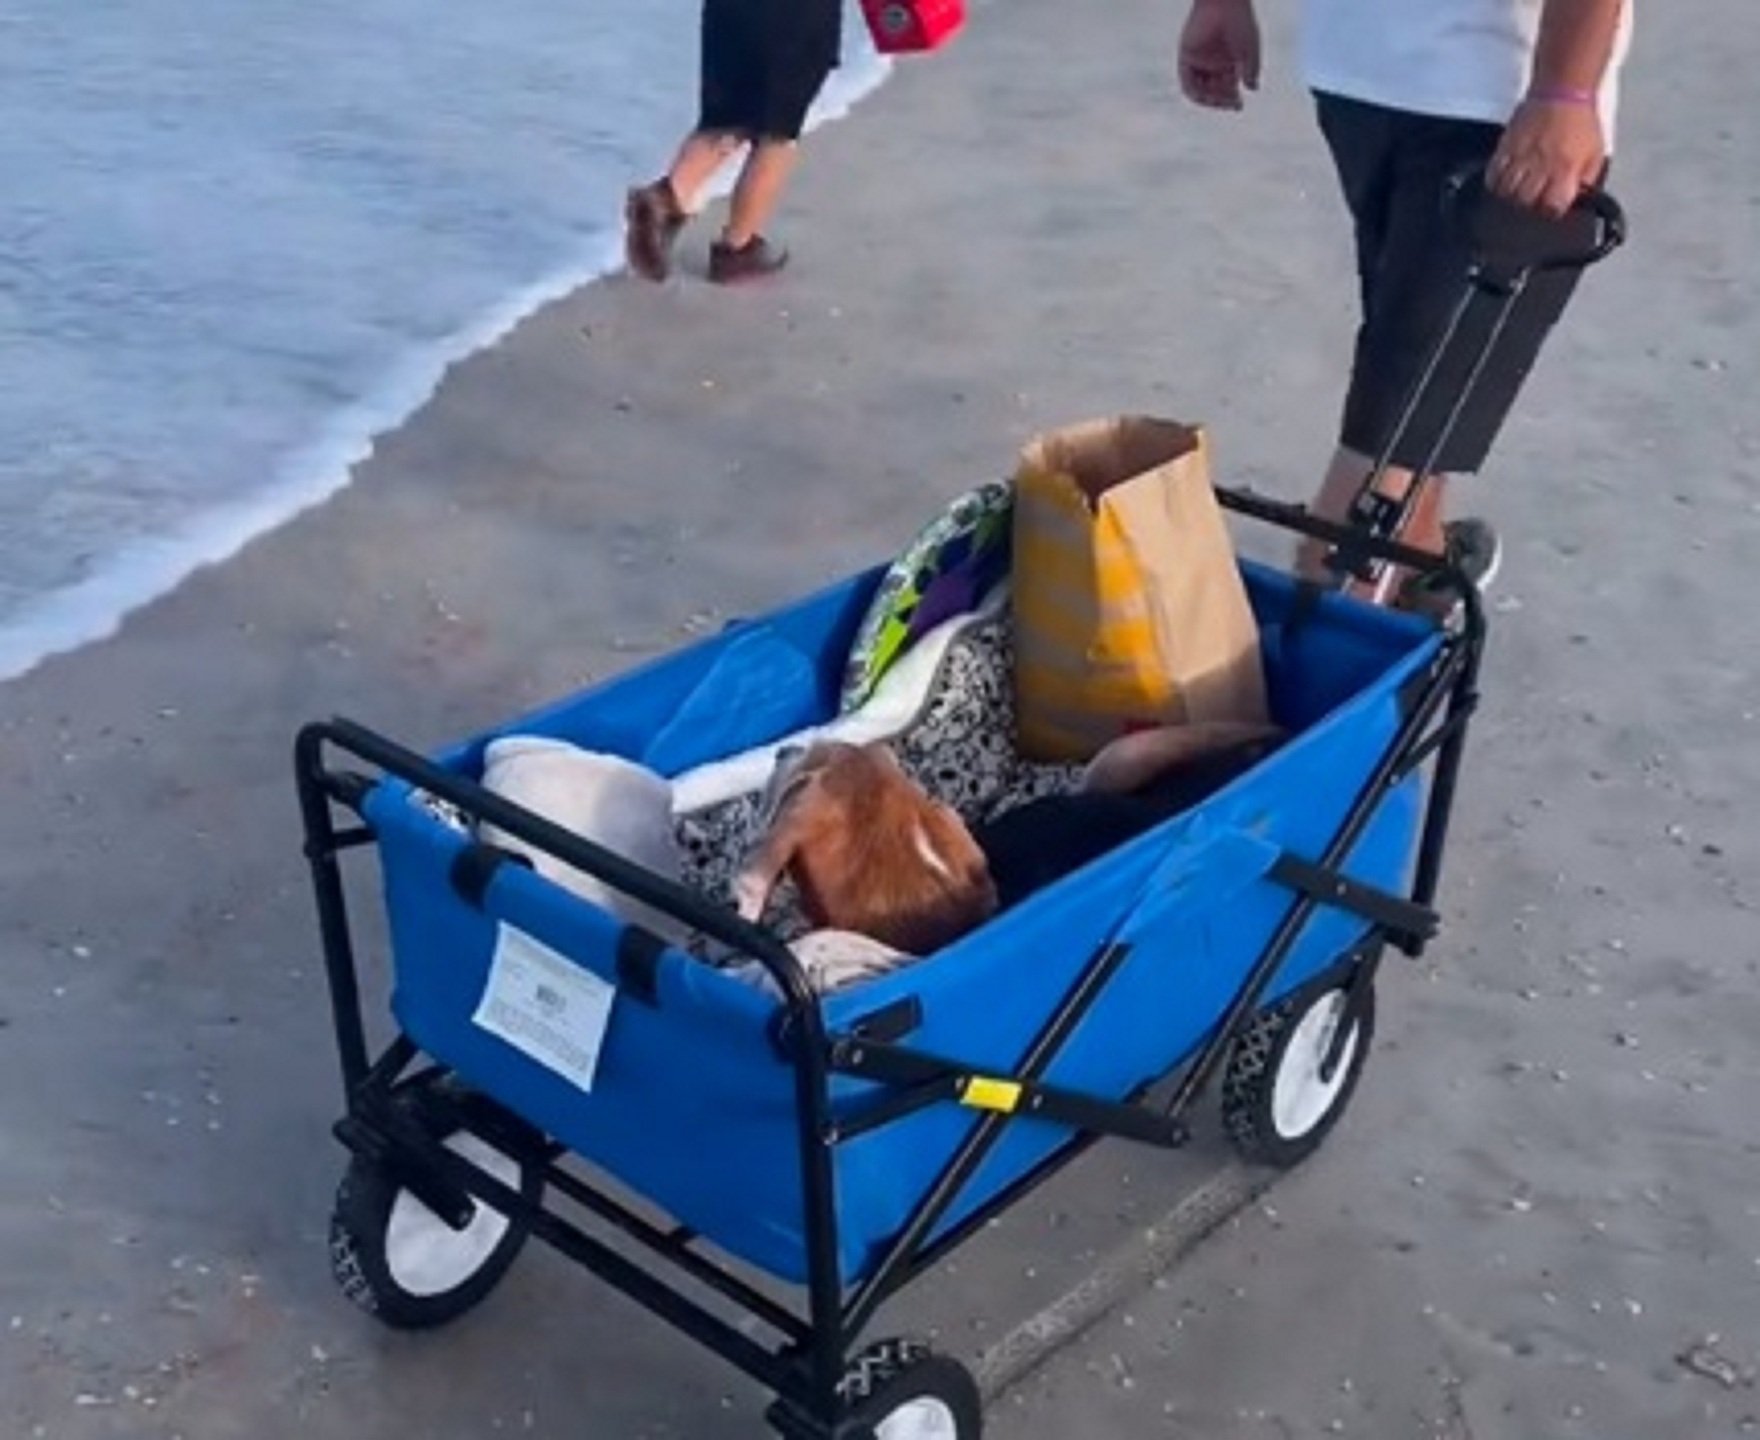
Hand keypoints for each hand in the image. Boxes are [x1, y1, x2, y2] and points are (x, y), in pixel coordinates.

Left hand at [1178, 0, 1260, 110]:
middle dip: (1221, 101)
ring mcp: (1198, 60)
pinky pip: (1187, 82)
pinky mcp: (1186, 56)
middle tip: (1232, 105)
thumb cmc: (1241, 20)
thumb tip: (1253, 89)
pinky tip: (1206, 97)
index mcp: (1227, 61)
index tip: (1238, 107)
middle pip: (1213, 91)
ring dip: (1209, 100)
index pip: (1226, 88)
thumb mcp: (1250, 49)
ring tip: (1220, 102)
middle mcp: (1211, 63)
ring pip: (1199, 90)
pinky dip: (1195, 92)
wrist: (1224, 1)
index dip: (1231, 100)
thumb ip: (1252, 69)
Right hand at [1488, 98, 1605, 217]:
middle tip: (1531, 204)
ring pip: (1505, 191)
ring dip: (1509, 198)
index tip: (1551, 209)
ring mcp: (1522, 156)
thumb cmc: (1580, 121)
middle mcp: (1542, 165)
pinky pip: (1493, 173)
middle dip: (1527, 207)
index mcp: (1566, 168)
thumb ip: (1587, 180)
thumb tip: (1577, 199)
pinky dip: (1495, 183)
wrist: (1563, 91)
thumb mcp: (1596, 154)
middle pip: (1524, 202)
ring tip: (1515, 196)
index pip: (1552, 205)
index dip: (1551, 212)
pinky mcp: (1507, 147)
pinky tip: (1501, 183)